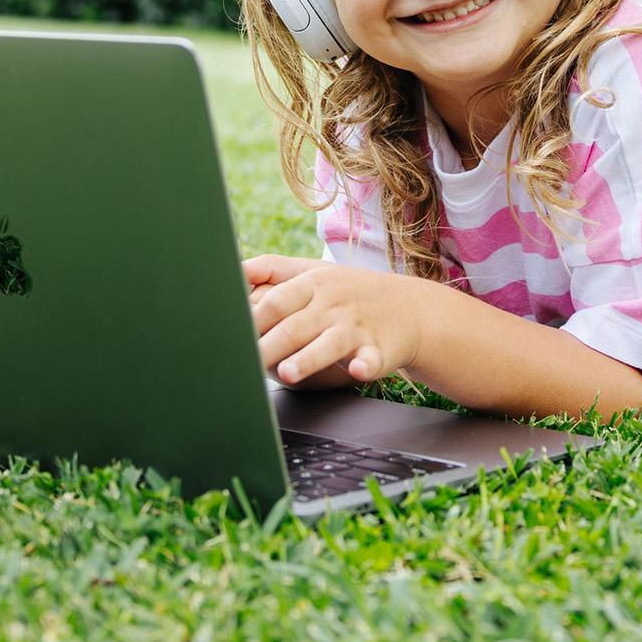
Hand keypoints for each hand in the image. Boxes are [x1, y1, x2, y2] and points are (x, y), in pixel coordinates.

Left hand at [243, 255, 427, 386]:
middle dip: (269, 344)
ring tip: (287, 373)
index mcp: (313, 284)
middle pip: (295, 326)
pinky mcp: (379, 350)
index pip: (277, 300)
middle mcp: (333, 304)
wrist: (410, 308)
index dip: (252, 318)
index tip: (231, 336)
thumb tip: (235, 269)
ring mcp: (357, 327)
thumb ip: (274, 269)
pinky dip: (365, 364)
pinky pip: (372, 358)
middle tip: (246, 362)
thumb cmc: (350, 292)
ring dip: (308, 358)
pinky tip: (358, 369)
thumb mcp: (316, 272)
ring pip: (329, 343)